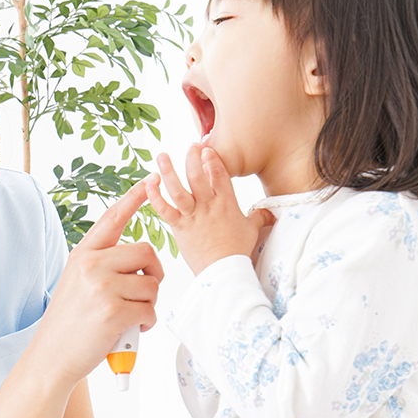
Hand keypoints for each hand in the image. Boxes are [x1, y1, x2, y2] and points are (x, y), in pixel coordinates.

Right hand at [31, 182, 164, 386]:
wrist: (50, 357)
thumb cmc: (70, 323)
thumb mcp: (78, 282)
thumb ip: (103, 265)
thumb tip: (141, 261)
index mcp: (83, 254)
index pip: (113, 218)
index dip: (134, 197)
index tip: (151, 178)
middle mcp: (91, 264)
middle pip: (147, 252)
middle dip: (154, 275)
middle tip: (142, 295)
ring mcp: (101, 286)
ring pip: (152, 285)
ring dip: (149, 305)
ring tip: (129, 318)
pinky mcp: (113, 310)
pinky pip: (150, 310)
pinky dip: (146, 323)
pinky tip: (130, 330)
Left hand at [146, 144, 274, 275]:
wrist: (224, 271)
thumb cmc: (238, 251)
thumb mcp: (252, 230)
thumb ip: (259, 217)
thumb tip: (269, 212)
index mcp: (226, 202)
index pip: (219, 173)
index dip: (212, 159)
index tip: (206, 148)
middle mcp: (208, 205)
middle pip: (197, 175)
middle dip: (192, 157)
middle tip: (189, 146)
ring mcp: (192, 216)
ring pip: (178, 189)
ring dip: (168, 171)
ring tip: (161, 155)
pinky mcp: (179, 227)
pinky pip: (164, 210)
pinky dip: (155, 197)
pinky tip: (148, 185)